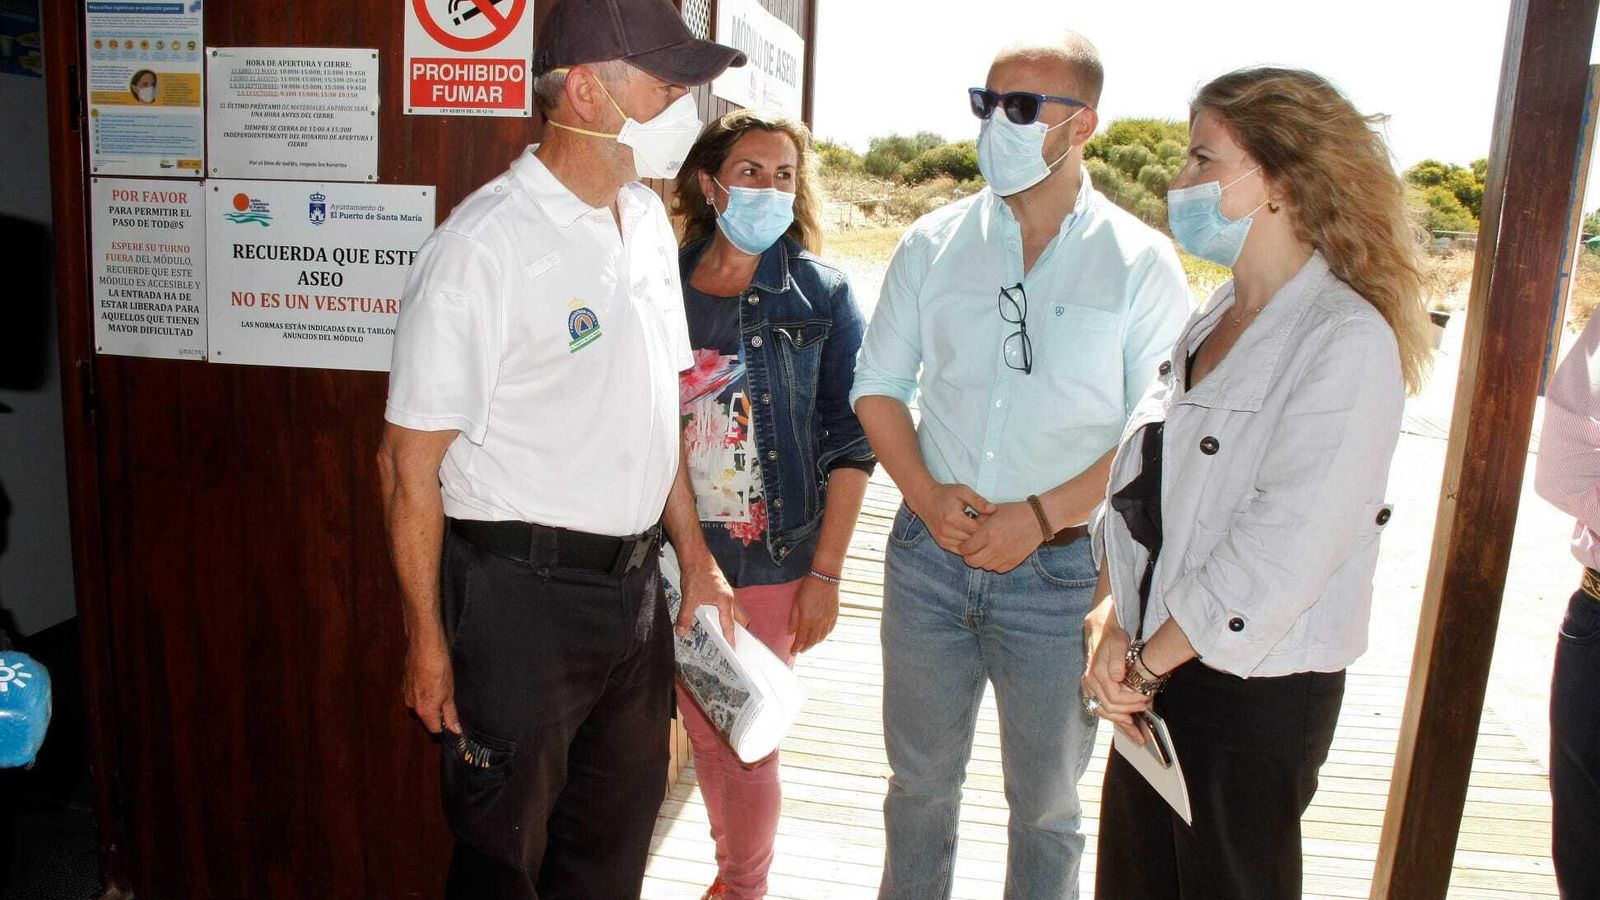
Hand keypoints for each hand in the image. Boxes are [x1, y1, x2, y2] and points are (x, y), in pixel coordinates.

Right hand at [404, 632, 459, 734]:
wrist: (424, 644)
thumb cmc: (438, 666)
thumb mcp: (450, 693)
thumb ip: (451, 714)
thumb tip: (455, 730)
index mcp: (424, 710)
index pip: (435, 729)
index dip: (446, 726)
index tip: (454, 721)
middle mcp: (412, 705)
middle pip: (427, 718)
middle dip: (438, 712)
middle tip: (449, 698)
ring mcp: (407, 693)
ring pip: (421, 705)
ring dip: (431, 700)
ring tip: (441, 685)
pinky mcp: (405, 683)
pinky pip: (416, 693)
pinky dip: (424, 690)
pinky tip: (432, 679)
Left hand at [676, 560, 745, 645]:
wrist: (696, 556)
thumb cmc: (696, 573)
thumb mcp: (689, 598)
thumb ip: (685, 617)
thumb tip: (681, 631)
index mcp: (725, 600)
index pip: (730, 625)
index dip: (731, 638)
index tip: (733, 649)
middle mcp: (730, 596)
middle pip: (741, 617)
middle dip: (740, 629)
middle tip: (735, 640)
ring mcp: (728, 591)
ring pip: (737, 610)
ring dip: (734, 619)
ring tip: (727, 629)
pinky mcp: (723, 588)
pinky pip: (731, 603)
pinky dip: (728, 611)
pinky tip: (717, 613)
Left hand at [789, 574, 839, 654]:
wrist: (825, 578)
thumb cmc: (808, 588)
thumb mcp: (796, 603)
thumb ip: (793, 619)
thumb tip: (790, 633)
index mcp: (807, 619)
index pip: (801, 639)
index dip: (796, 647)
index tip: (792, 652)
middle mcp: (818, 622)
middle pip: (812, 641)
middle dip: (805, 647)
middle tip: (800, 650)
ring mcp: (828, 619)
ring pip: (821, 637)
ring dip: (814, 643)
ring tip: (809, 644)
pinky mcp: (834, 615)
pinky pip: (830, 630)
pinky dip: (824, 635)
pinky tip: (820, 636)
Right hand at [908, 483, 995, 552]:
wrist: (925, 500)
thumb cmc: (946, 494)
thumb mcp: (963, 491)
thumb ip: (979, 501)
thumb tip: (993, 509)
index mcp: (953, 518)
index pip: (977, 529)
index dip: (987, 526)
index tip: (992, 521)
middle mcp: (947, 531)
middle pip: (973, 540)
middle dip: (982, 536)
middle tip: (989, 528)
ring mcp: (943, 539)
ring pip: (967, 547)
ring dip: (975, 542)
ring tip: (979, 532)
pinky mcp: (942, 543)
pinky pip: (960, 550)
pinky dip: (967, 546)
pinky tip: (971, 537)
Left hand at [958, 501, 1044, 572]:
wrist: (1037, 519)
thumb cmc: (1015, 512)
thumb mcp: (992, 512)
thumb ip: (977, 521)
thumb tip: (966, 530)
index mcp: (988, 533)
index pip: (966, 548)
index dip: (963, 547)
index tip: (964, 544)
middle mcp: (995, 547)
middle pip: (972, 561)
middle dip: (969, 557)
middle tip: (971, 551)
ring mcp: (1005, 556)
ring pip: (985, 566)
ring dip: (982, 560)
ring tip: (984, 552)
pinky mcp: (1014, 561)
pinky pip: (998, 569)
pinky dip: (994, 564)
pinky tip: (995, 555)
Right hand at [1081, 596, 1149, 741]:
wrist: (1100, 632)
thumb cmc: (1112, 637)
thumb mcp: (1118, 643)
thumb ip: (1116, 660)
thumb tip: (1117, 677)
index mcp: (1097, 674)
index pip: (1114, 697)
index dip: (1131, 702)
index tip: (1146, 700)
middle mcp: (1090, 683)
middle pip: (1109, 708)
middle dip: (1128, 713)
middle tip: (1145, 711)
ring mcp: (1089, 688)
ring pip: (1102, 712)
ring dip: (1120, 723)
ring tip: (1136, 732)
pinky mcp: (1091, 691)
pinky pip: (1100, 709)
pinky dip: (1113, 719)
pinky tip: (1124, 726)